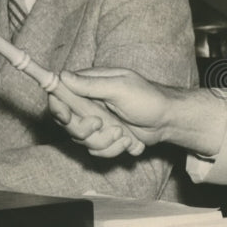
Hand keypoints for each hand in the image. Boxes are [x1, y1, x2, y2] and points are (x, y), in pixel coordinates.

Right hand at [49, 68, 176, 156]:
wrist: (168, 121)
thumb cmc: (148, 99)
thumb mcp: (120, 88)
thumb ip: (91, 84)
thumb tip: (63, 75)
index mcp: (91, 85)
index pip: (60, 94)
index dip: (58, 107)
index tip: (67, 117)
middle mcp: (90, 103)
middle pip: (68, 123)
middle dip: (85, 129)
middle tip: (102, 124)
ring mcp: (98, 121)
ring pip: (82, 140)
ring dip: (104, 141)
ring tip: (123, 133)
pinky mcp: (106, 137)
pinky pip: (96, 151)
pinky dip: (113, 149)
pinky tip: (128, 141)